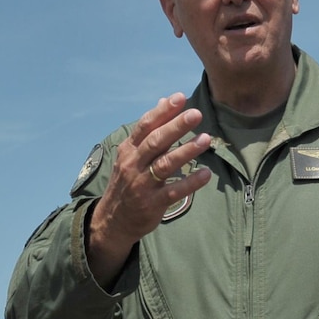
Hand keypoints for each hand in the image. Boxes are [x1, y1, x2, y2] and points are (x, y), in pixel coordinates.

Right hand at [86, 93, 213, 285]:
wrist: (112, 220)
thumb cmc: (127, 182)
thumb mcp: (132, 155)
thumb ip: (150, 129)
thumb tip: (164, 100)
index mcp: (129, 150)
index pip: (145, 126)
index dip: (162, 111)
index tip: (180, 98)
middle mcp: (133, 164)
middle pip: (155, 142)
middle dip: (176, 126)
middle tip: (196, 114)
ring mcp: (142, 184)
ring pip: (165, 164)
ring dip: (186, 151)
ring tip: (206, 139)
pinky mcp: (152, 204)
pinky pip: (174, 191)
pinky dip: (190, 182)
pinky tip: (206, 174)